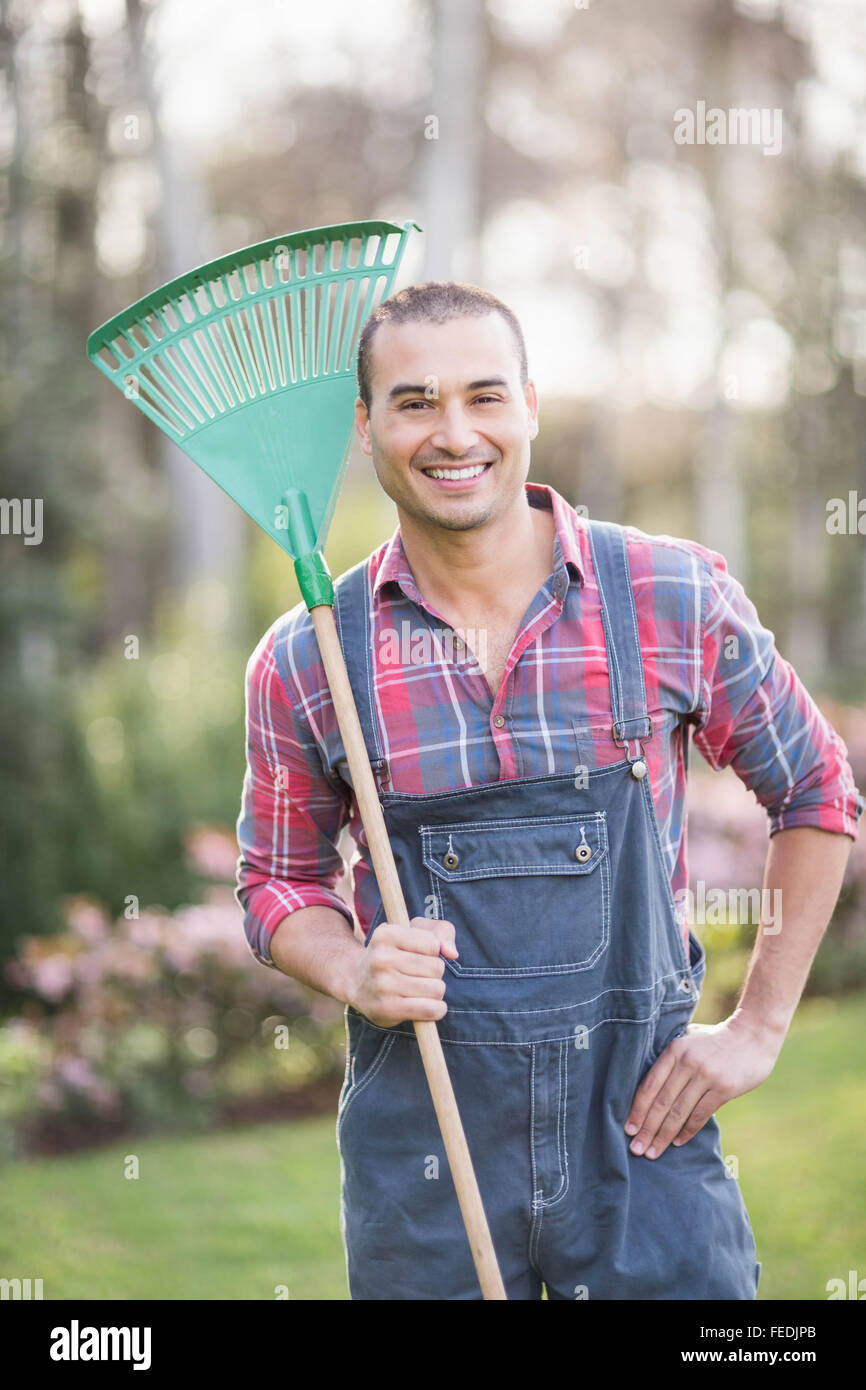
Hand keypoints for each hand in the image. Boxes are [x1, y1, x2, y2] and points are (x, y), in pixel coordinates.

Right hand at [349, 916, 457, 1026]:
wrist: (357, 982)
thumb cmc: (394, 953)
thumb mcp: (414, 931)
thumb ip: (441, 931)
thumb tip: (452, 953)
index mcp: (386, 934)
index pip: (433, 944)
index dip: (433, 951)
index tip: (420, 954)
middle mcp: (381, 958)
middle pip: (436, 968)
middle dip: (435, 973)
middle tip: (419, 974)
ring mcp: (382, 985)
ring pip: (436, 989)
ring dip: (435, 991)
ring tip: (419, 989)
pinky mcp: (387, 1009)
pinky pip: (430, 1009)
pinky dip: (436, 1009)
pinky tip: (427, 1006)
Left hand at [624, 1016, 782, 1159]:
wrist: (754, 1034)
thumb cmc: (716, 1039)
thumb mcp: (689, 1038)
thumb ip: (671, 1057)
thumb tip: (649, 1083)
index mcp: (675, 1049)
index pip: (650, 1085)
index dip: (637, 1109)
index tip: (628, 1129)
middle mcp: (688, 1062)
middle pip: (661, 1102)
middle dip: (647, 1129)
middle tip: (636, 1149)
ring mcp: (707, 1075)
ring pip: (679, 1112)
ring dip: (664, 1135)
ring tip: (653, 1153)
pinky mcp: (725, 1088)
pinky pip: (700, 1115)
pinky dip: (687, 1131)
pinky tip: (677, 1142)